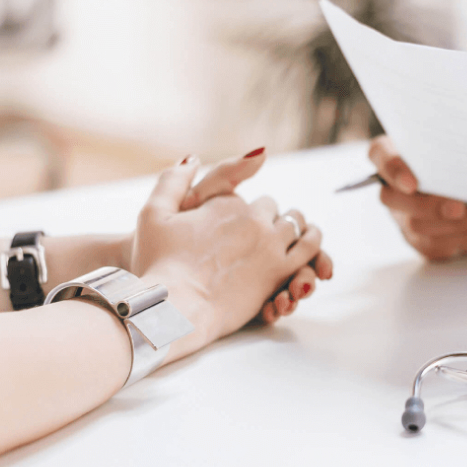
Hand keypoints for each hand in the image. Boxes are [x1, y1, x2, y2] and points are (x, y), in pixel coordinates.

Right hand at [127, 156, 324, 361]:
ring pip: (297, 225)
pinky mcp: (279, 273)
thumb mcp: (152, 213)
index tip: (239, 221)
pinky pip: (309, 252)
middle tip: (269, 229)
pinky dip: (314, 247)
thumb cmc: (158, 264)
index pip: (247, 198)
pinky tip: (312, 252)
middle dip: (271, 216)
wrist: (174, 307)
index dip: (247, 209)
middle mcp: (252, 219)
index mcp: (226, 204)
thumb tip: (193, 158)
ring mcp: (269, 246)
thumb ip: (173, 180)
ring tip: (300, 233)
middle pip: (274, 209)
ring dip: (298, 227)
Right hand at [369, 136, 466, 260]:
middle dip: (429, 206)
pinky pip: (435, 244)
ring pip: (416, 225)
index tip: (412, 184)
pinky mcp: (422, 240)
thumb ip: (459, 150)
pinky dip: (463, 234)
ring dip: (454, 222)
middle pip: (392, 198)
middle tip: (458, 207)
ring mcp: (404, 216)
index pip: (380, 153)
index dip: (392, 169)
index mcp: (397, 151)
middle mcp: (394, 186)